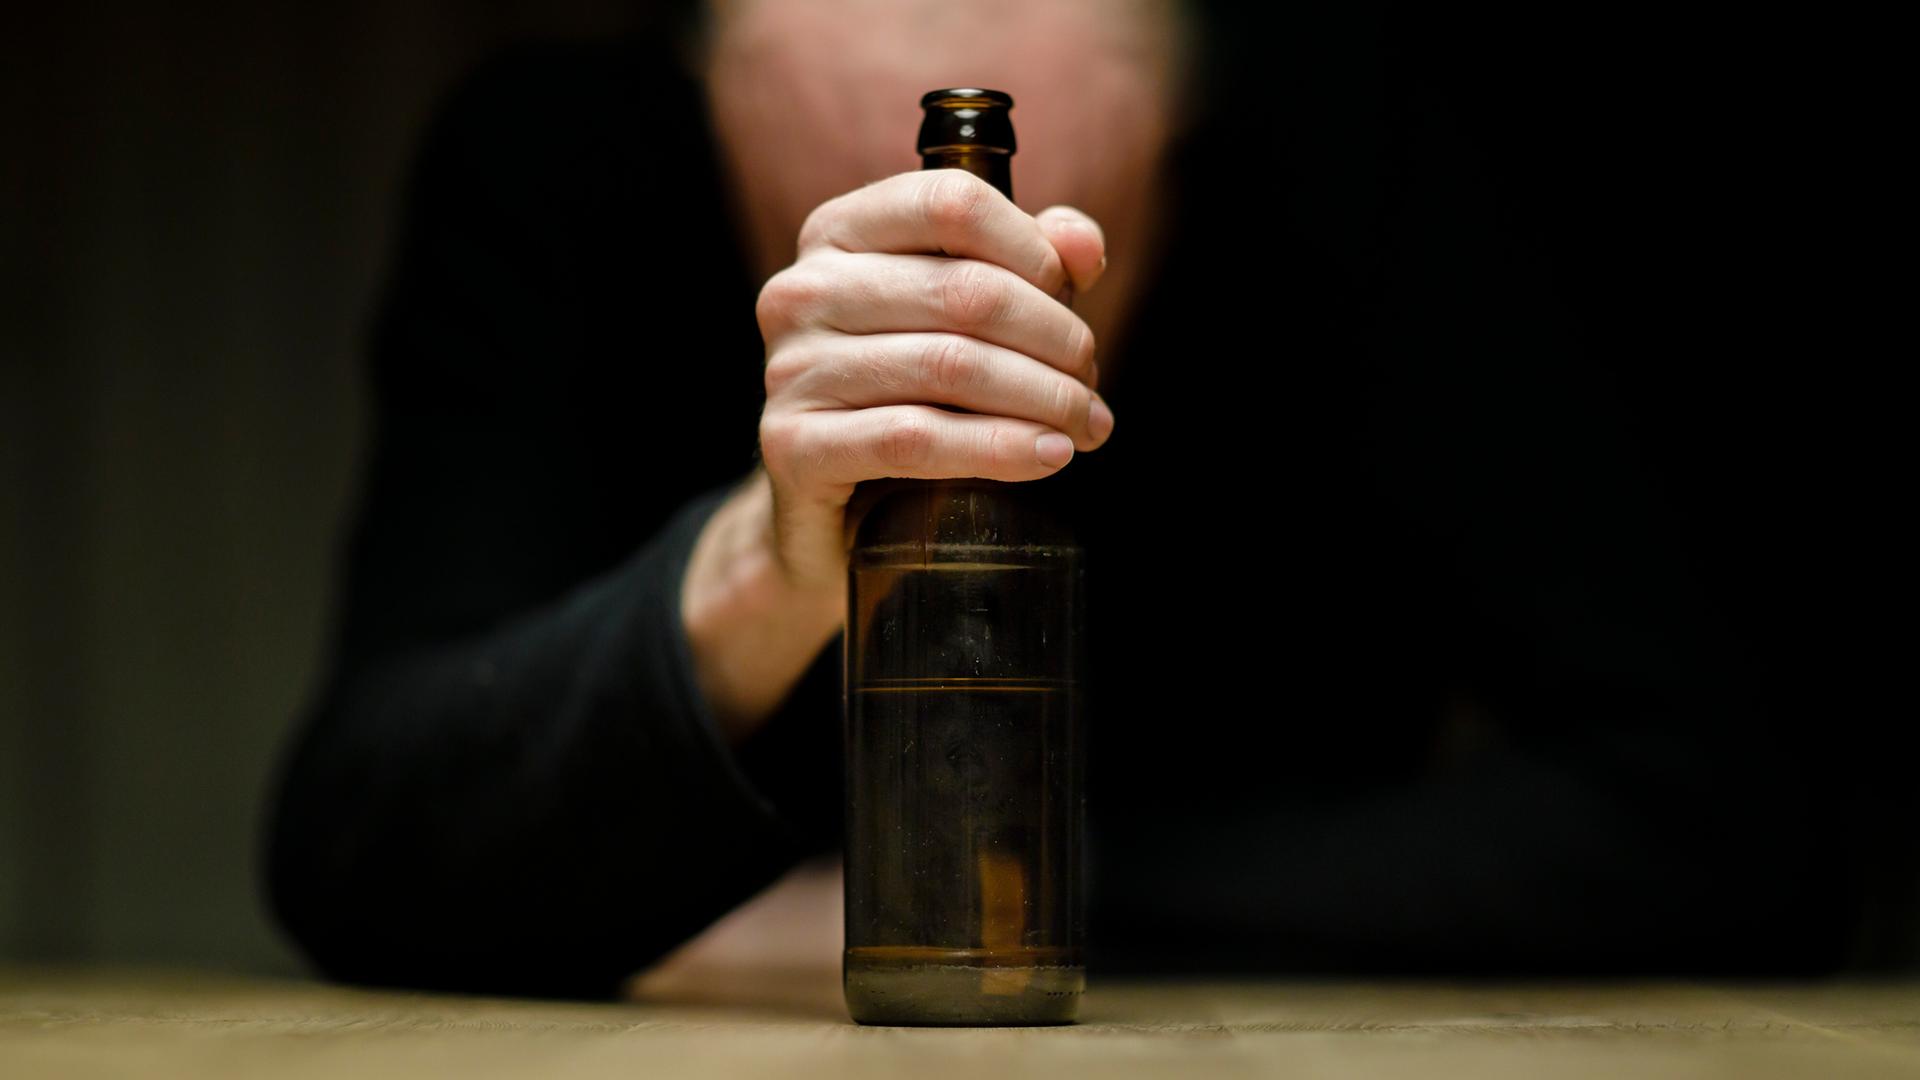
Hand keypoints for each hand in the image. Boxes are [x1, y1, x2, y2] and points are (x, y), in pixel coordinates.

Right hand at [755, 168, 1113, 592]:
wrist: (831, 506)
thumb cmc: (907, 393)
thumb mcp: (963, 314)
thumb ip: (1027, 260)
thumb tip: (1083, 247)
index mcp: (839, 232)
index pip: (953, 203)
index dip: (1034, 250)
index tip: (1075, 300)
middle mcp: (803, 290)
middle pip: (966, 291)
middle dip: (1056, 340)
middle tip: (1090, 384)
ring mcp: (791, 369)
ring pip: (950, 366)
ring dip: (1043, 399)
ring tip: (1083, 426)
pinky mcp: (793, 446)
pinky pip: (914, 439)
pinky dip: (997, 449)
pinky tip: (1047, 456)